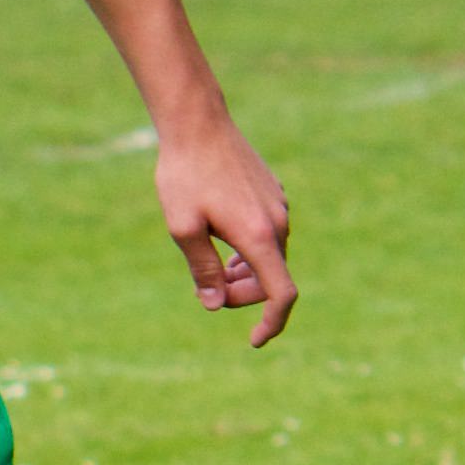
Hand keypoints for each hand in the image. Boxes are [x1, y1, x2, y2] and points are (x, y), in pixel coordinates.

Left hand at [156, 122, 295, 348]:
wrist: (197, 124)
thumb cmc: (184, 176)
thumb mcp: (183, 228)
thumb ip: (201, 270)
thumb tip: (214, 305)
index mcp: (259, 236)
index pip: (281, 294)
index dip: (272, 322)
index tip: (254, 340)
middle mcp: (278, 222)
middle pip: (273, 278)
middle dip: (243, 294)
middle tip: (207, 289)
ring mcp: (279, 206)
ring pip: (270, 257)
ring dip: (245, 272)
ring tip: (212, 265)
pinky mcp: (273, 194)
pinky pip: (268, 235)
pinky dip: (250, 250)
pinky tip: (222, 240)